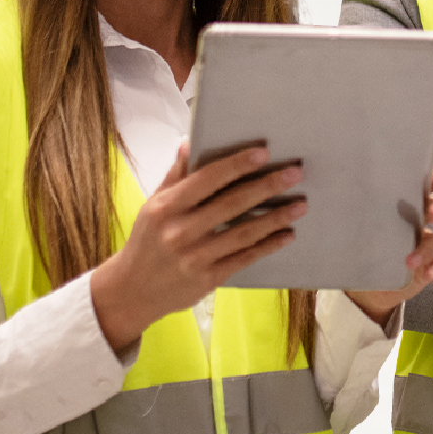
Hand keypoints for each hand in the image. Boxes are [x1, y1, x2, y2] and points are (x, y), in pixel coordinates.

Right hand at [90, 144, 306, 353]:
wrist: (132, 290)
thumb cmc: (147, 241)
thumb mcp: (153, 205)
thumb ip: (175, 176)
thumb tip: (189, 143)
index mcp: (166, 207)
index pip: (206, 179)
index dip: (237, 165)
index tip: (264, 152)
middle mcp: (180, 231)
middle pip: (232, 204)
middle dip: (267, 187)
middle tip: (295, 173)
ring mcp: (195, 257)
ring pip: (244, 232)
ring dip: (276, 217)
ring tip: (300, 204)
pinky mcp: (208, 278)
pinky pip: (245, 258)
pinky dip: (269, 245)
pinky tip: (287, 234)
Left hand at [349, 169, 432, 328]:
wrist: (364, 288)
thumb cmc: (357, 251)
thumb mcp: (348, 232)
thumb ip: (342, 217)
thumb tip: (314, 201)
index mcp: (398, 211)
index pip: (417, 190)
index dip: (430, 181)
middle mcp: (415, 225)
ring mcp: (423, 247)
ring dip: (427, 249)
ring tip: (411, 261)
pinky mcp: (427, 268)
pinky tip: (426, 275)